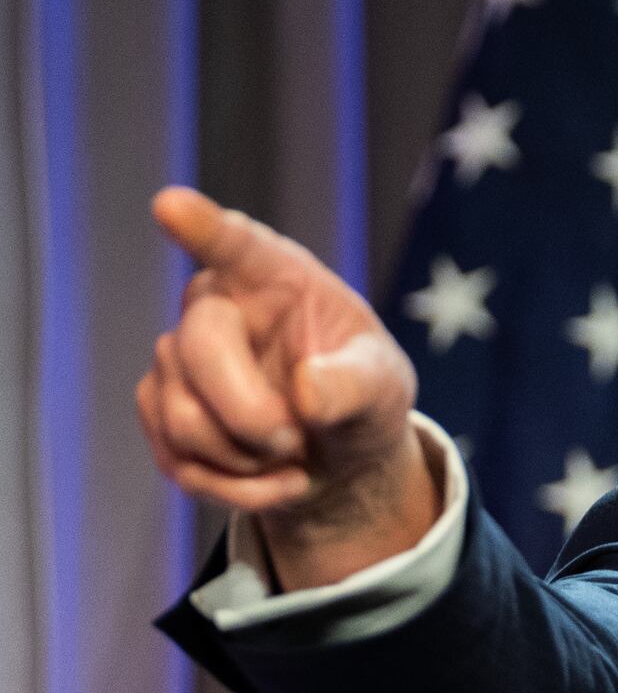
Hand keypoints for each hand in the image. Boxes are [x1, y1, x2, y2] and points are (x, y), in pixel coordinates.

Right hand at [137, 187, 439, 587]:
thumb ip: (354, 385)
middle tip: (296, 440)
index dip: (203, 227)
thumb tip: (306, 392)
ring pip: (183, 417)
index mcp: (277, 277)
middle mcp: (217, 305)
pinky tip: (274, 480)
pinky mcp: (159, 408)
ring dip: (248, 460)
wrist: (336, 454)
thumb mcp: (384, 388)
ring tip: (294, 456)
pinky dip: (234, 488)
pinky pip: (178, 460)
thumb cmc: (363, 398)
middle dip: (250, 414)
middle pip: (197, 349)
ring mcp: (178, 356)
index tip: (170, 204)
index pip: (236, 245)